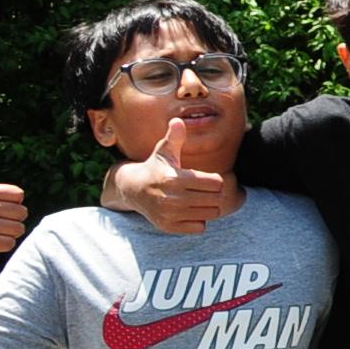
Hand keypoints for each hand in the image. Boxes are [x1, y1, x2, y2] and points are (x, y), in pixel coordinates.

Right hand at [125, 119, 230, 235]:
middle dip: (212, 194)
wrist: (132, 189)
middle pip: (216, 199)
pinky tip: (188, 211)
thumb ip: (175, 138)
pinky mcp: (168, 227)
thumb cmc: (155, 167)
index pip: (216, 183)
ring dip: (207, 207)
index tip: (205, 178)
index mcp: (174, 178)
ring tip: (196, 199)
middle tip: (201, 189)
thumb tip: (178, 121)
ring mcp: (170, 214)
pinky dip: (198, 220)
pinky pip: (200, 227)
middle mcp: (171, 198)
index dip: (214, 180)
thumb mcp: (164, 151)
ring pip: (211, 214)